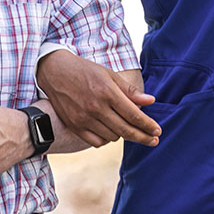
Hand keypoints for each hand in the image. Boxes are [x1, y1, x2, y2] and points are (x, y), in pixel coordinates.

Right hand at [37, 51, 159, 147]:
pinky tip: (111, 132)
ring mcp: (84, 118)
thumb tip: (151, 101)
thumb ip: (130, 91)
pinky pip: (96, 142)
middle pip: (125, 130)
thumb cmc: (85, 71)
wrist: (55, 72)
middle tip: (154, 140)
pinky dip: (106, 139)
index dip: (148, 125)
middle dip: (143, 137)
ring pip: (112, 137)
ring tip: (128, 128)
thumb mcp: (109, 75)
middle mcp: (96, 107)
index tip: (158, 130)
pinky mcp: (74, 126)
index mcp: (107, 92)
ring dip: (123, 135)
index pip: (134, 115)